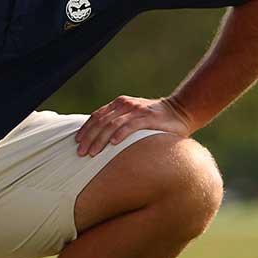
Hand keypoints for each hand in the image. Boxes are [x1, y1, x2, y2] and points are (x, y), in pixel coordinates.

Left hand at [75, 95, 193, 156]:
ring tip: (92, 153)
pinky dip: (120, 135)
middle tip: (80, 153)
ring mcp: (136, 110)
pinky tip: (112, 145)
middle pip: (100, 121)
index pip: (96, 116)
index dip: (85, 129)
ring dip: (100, 139)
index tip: (76, 142)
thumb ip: (119, 124)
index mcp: (119, 104)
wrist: (181, 111)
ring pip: (111, 124)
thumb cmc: (155, 121)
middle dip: (88, 138)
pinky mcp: (148, 118)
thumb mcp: (133, 118)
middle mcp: (125, 105)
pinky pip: (130, 126)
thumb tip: (101, 141)